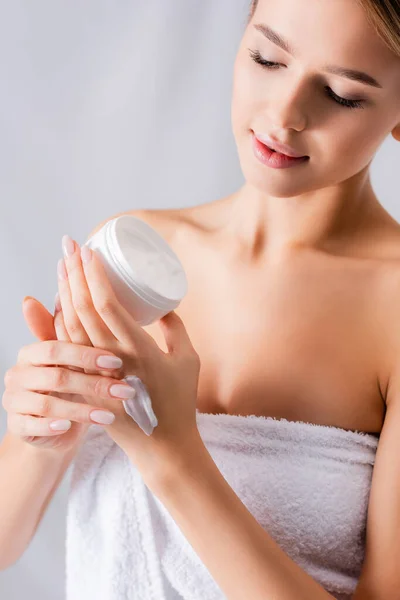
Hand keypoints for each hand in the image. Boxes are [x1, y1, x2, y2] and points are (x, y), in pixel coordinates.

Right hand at [2, 340, 133, 452]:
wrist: (55, 424)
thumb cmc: (67, 386)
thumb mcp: (73, 362)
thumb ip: (72, 335)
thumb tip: (61, 297)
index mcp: (30, 353)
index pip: (56, 349)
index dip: (86, 355)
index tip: (117, 362)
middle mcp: (17, 374)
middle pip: (56, 377)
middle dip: (94, 384)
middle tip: (124, 391)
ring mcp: (13, 400)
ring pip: (47, 404)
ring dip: (81, 410)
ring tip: (109, 416)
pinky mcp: (16, 425)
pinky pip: (31, 426)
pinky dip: (51, 427)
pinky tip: (69, 427)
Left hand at [57, 234, 200, 482]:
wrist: (161, 445)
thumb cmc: (179, 401)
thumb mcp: (187, 359)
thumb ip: (176, 328)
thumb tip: (163, 305)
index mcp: (138, 351)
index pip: (106, 306)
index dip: (93, 276)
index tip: (88, 252)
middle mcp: (111, 359)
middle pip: (82, 309)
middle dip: (73, 273)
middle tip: (69, 246)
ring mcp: (96, 371)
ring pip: (70, 325)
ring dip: (63, 291)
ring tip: (62, 264)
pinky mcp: (88, 380)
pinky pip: (69, 344)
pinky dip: (61, 318)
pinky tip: (60, 299)